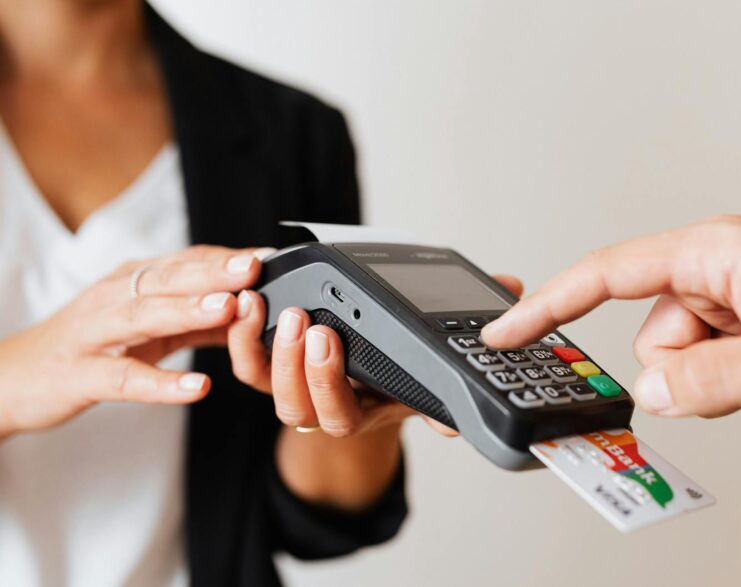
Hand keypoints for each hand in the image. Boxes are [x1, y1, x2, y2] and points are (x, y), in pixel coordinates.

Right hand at [0, 246, 266, 438]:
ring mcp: (95, 334)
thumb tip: (251, 308)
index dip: (226, 258)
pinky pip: (126, 378)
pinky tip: (198, 386)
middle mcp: (114, 298)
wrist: (13, 378)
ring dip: (189, 310)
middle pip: (168, 279)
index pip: (185, 261)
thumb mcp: (146, 327)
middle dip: (213, 271)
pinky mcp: (82, 375)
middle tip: (255, 266)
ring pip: (145, 316)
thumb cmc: (89, 347)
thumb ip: (196, 318)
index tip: (270, 255)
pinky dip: (163, 383)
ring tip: (230, 308)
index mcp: (132, 282)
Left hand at [227, 274, 524, 435]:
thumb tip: (499, 314)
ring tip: (266, 305)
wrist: (378, 376)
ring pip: (264, 384)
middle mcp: (324, 406)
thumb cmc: (405, 365)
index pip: (339, 412)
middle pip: (295, 405)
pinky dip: (241, 333)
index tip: (330, 339)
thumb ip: (465, 337)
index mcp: (363, 410)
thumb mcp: (438, 353)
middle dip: (295, 363)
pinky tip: (245, 299)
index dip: (326, 382)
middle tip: (305, 320)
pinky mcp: (271, 365)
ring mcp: (294, 386)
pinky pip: (246, 360)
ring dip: (261, 346)